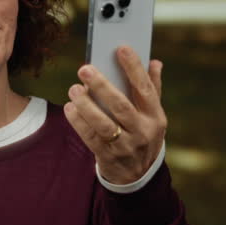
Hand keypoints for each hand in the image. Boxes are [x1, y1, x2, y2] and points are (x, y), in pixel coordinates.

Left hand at [63, 46, 166, 184]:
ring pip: (104, 124)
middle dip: (102, 86)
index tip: (122, 48)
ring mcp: (126, 146)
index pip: (145, 89)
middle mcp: (143, 131)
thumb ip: (153, 89)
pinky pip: (91, 138)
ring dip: (86, 105)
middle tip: (84, 69)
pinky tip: (69, 108)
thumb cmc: (143, 135)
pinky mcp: (108, 157)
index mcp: (156, 116)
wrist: (139, 176)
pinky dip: (79, 122)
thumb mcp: (153, 116)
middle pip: (121, 106)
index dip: (134, 68)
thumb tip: (155, 62)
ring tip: (74, 89)